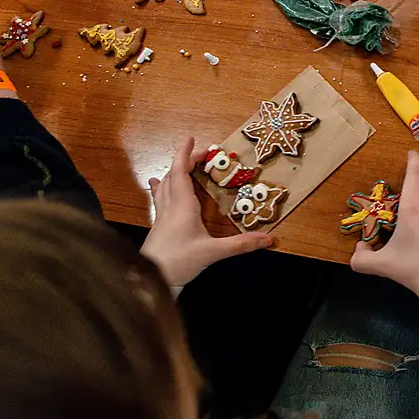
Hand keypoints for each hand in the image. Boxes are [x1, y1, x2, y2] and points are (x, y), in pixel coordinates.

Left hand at [142, 137, 271, 286]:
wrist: (149, 279)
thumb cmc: (178, 262)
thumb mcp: (213, 253)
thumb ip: (240, 244)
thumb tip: (269, 239)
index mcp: (182, 205)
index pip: (181, 171)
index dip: (186, 154)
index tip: (192, 139)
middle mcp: (169, 206)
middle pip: (173, 175)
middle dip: (185, 160)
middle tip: (202, 154)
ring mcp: (161, 216)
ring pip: (164, 185)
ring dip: (173, 172)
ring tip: (180, 164)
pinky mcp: (158, 226)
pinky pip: (159, 198)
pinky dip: (161, 187)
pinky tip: (156, 187)